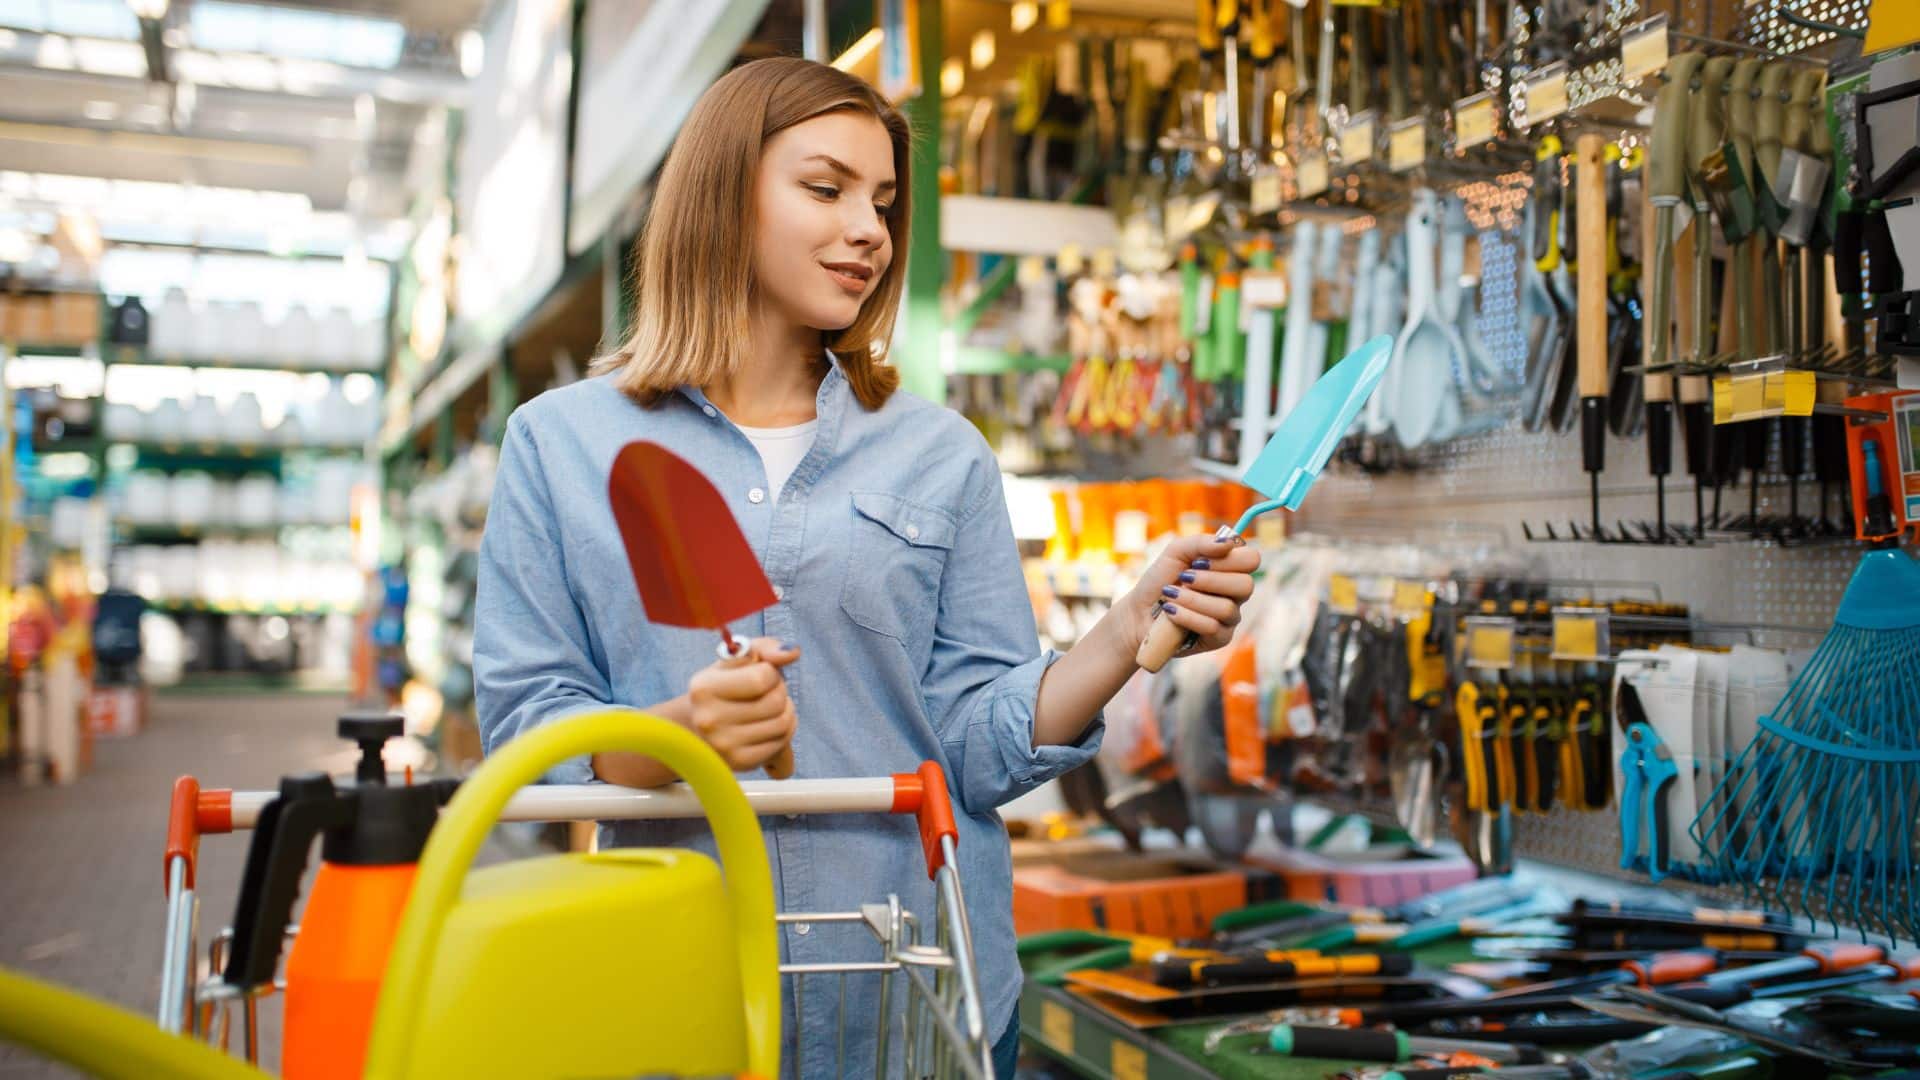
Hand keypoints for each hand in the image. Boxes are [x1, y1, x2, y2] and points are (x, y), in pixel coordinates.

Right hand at [686, 638, 799, 772]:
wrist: (700, 728)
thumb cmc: (725, 687)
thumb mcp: (738, 660)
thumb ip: (766, 648)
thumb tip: (792, 652)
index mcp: (704, 688)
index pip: (761, 678)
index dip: (771, 673)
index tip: (762, 674)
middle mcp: (709, 719)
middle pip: (775, 702)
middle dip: (780, 692)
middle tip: (768, 692)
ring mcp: (723, 745)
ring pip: (783, 723)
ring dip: (786, 712)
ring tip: (770, 708)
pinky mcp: (739, 763)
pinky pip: (781, 743)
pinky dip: (783, 732)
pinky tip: (769, 726)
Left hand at [1120, 533, 1259, 660]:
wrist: (1139, 611)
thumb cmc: (1160, 580)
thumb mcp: (1175, 552)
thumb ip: (1201, 543)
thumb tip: (1228, 543)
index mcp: (1230, 569)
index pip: (1251, 560)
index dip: (1230, 559)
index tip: (1200, 561)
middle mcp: (1235, 593)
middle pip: (1246, 585)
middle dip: (1210, 580)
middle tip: (1184, 578)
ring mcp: (1229, 617)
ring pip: (1226, 608)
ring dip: (1192, 599)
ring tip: (1171, 595)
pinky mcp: (1219, 639)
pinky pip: (1213, 627)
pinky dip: (1187, 616)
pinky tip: (1171, 612)